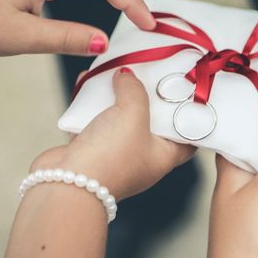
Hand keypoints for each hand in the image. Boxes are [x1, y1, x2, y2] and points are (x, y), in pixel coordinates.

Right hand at [29, 67, 194, 199]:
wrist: (68, 184)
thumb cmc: (111, 156)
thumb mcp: (133, 114)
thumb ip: (134, 89)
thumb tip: (126, 73)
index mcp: (163, 156)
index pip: (187, 136)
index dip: (190, 115)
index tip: (189, 93)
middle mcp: (142, 158)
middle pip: (151, 122)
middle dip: (148, 98)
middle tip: (149, 74)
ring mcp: (115, 155)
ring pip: (119, 120)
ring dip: (116, 97)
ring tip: (116, 73)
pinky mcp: (89, 151)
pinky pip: (93, 122)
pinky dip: (90, 105)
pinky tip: (86, 84)